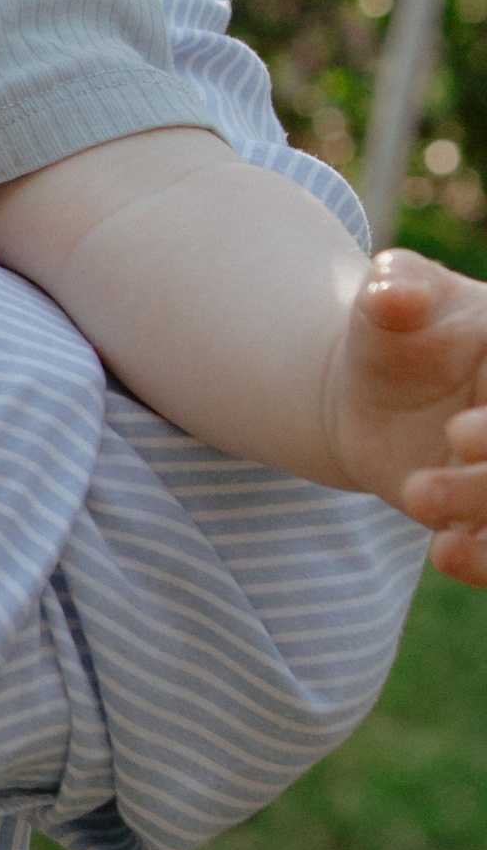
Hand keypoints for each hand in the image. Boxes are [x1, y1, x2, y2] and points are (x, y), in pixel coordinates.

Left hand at [343, 250, 486, 581]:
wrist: (373, 389)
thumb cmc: (397, 329)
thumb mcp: (391, 294)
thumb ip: (396, 286)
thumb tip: (394, 293)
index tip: (459, 432)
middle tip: (443, 451)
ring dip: (484, 510)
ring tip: (419, 499)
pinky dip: (485, 562)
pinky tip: (444, 552)